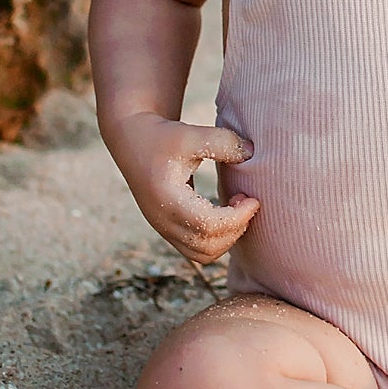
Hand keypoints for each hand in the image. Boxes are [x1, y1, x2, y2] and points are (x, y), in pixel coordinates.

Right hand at [109, 112, 259, 262]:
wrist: (133, 141)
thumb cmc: (162, 136)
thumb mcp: (190, 134)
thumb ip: (221, 142)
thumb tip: (251, 153)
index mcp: (166, 199)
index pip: (208, 226)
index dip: (237, 218)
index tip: (254, 199)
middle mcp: (162, 220)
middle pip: (207, 247)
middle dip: (235, 229)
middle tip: (247, 202)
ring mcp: (163, 229)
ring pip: (203, 254)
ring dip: (227, 238)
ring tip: (236, 207)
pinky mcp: (168, 229)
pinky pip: (197, 250)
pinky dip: (217, 239)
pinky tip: (225, 212)